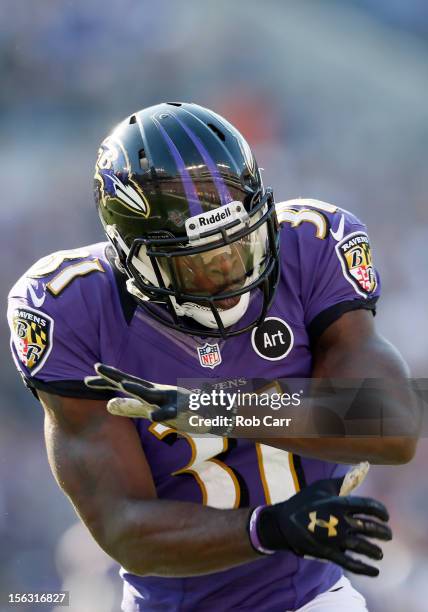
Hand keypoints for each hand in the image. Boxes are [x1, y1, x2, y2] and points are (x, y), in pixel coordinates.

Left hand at [84, 363, 204, 431]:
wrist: (210, 410)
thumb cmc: (178, 409)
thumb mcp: (151, 409)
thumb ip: (130, 407)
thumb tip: (106, 405)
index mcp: (149, 392)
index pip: (123, 385)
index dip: (106, 382)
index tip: (86, 380)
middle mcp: (158, 392)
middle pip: (133, 383)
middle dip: (116, 376)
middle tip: (98, 368)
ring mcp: (171, 399)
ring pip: (152, 394)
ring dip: (138, 389)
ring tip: (124, 385)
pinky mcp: (184, 410)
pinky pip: (173, 412)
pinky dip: (164, 412)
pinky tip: (154, 416)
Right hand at [248, 476, 390, 576]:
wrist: (283, 523)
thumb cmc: (303, 501)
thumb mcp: (321, 486)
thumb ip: (342, 481)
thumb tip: (359, 470)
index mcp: (339, 503)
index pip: (369, 507)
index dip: (381, 511)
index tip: (385, 516)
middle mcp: (340, 521)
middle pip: (370, 528)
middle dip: (383, 532)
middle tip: (388, 535)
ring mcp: (335, 539)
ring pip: (363, 547)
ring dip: (375, 551)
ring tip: (379, 553)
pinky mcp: (329, 554)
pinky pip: (351, 564)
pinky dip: (365, 569)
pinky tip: (375, 571)